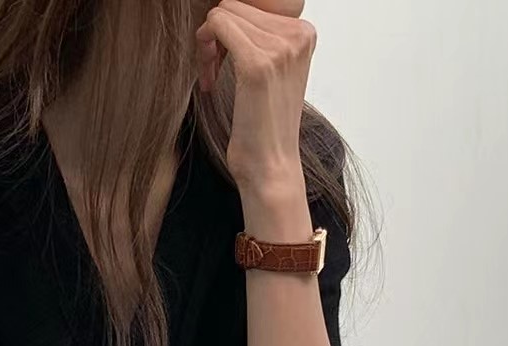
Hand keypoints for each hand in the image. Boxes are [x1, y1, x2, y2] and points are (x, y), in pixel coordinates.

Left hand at [195, 0, 316, 195]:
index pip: (251, 4)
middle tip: (213, 70)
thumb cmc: (264, 126)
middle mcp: (297, 34)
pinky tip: (208, 80)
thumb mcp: (272, 71)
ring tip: (212, 77)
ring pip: (223, 13)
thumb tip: (228, 8)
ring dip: (207, 45)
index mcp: (303, 33)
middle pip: (235, 5)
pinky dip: (204, 51)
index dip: (230, 30)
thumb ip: (262, 36)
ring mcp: (279, 48)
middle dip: (217, 34)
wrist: (270, 167)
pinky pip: (217, 26)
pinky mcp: (256, 64)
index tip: (224, 62)